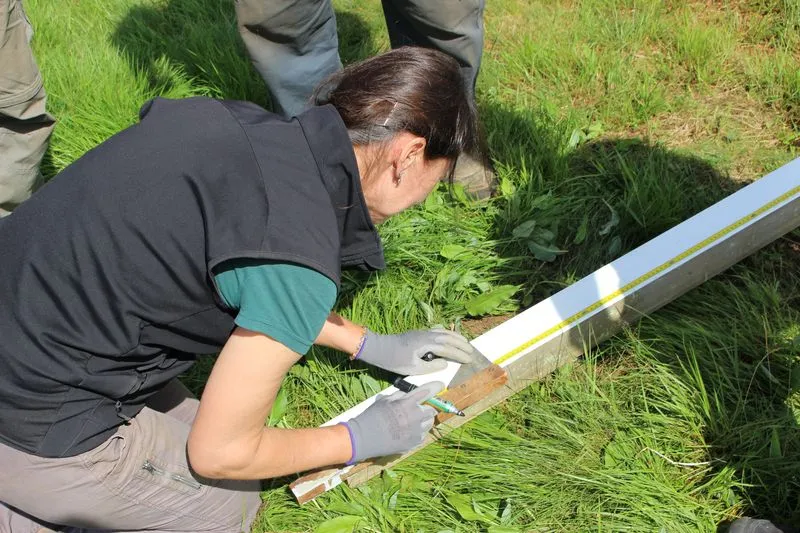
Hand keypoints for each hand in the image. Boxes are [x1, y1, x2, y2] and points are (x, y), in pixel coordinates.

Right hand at [341, 381, 442, 463]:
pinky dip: (417, 432)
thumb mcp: (385, 400)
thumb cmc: (372, 416)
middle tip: (416, 410)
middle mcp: (415, 416)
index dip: (436, 387)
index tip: (441, 385)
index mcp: (407, 403)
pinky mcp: (415, 443)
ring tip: (409, 423)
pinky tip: (404, 432)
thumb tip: (410, 394)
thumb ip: (400, 396)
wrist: (364, 438)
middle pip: (432, 409)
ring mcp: (416, 431)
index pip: (428, 391)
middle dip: (427, 408)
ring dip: (423, 421)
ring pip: (429, 423)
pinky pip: (422, 435)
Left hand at [356, 328, 473, 374]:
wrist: (380, 348)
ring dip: (455, 337)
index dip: (459, 354)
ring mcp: (423, 333)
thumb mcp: (414, 368)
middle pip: (448, 338)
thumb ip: (432, 366)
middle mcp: (427, 335)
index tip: (469, 359)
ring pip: (443, 332)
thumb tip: (446, 362)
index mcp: (427, 344)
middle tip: (472, 351)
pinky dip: (447, 332)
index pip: (448, 349)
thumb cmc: (395, 360)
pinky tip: (449, 335)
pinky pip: (437, 330)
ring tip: (465, 342)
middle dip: (461, 344)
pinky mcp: (419, 333)